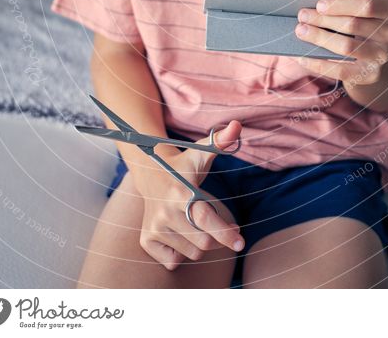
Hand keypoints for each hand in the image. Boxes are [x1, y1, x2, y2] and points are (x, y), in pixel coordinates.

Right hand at [135, 120, 244, 270]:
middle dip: (218, 237)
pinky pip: (174, 261)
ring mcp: (154, 227)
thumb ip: (221, 140)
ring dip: (202, 243)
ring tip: (197, 224)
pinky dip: (182, 252)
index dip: (225, 233)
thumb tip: (237, 125)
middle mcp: (164, 212)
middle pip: (203, 242)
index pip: (205, 219)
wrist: (150, 173)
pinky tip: (180, 233)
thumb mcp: (201, 152)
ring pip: (192, 253)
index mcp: (181, 192)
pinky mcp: (146, 240)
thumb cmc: (184, 165)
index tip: (240, 241)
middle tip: (222, 226)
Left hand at [294, 0, 387, 88]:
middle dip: (323, 20)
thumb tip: (312, 8)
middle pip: (353, 25)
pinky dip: (319, 63)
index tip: (319, 5)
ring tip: (301, 31)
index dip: (341, 5)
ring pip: (347, 46)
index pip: (367, 5)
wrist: (374, 57)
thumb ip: (344, 6)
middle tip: (302, 16)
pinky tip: (302, 57)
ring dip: (320, 38)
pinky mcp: (371, 75)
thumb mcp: (360, 11)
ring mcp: (382, 56)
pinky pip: (341, 70)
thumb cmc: (360, 24)